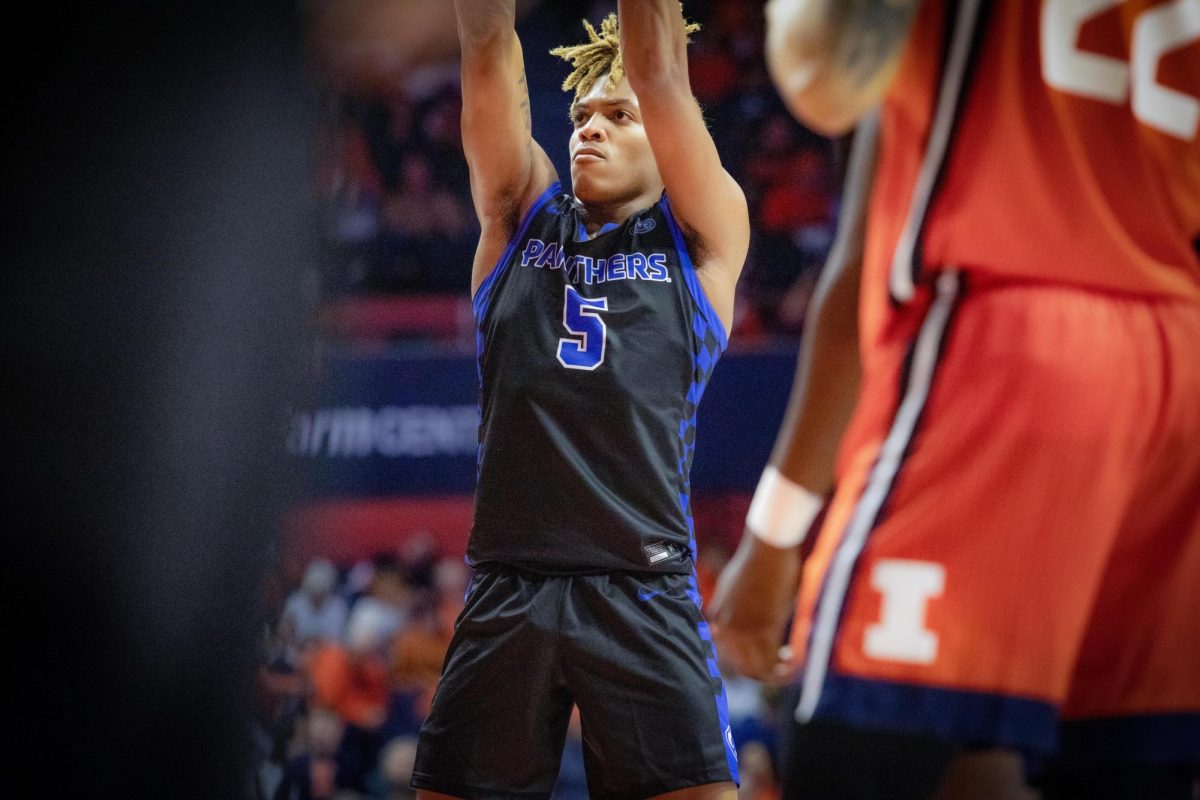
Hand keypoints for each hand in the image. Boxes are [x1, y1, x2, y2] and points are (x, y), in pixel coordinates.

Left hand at [708, 530, 800, 682]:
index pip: (725, 649)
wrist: (767, 548)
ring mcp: (744, 629)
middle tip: (780, 664)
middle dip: (761, 671)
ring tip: (788, 667)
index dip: (746, 657)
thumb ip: (731, 604)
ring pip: (755, 669)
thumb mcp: (734, 583)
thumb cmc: (756, 560)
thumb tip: (731, 619)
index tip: (765, 653)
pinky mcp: (765, 629)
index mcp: (718, 614)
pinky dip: (784, 669)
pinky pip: (771, 662)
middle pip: (740, 665)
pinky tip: (794, 660)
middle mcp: (727, 626)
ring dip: (773, 674)